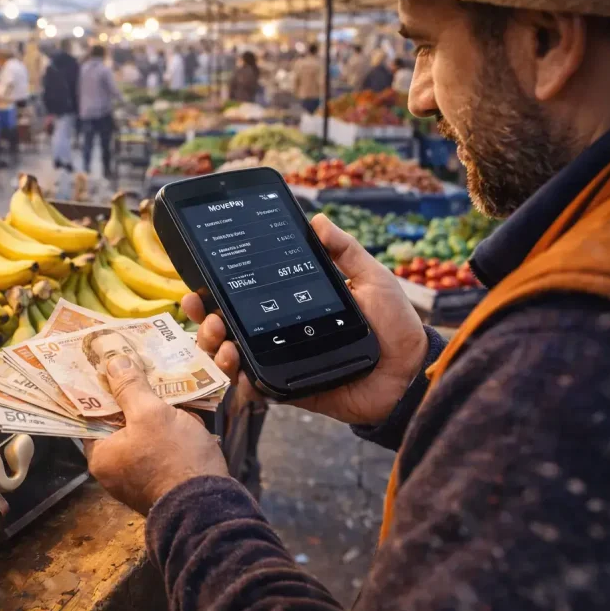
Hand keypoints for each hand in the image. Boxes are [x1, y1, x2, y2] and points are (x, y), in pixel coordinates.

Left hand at [84, 355, 228, 514]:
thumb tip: (113, 362)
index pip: (92, 413)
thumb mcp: (151, 414)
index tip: (112, 364)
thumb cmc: (174, 459)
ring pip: (143, 433)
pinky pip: (160, 447)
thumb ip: (130, 387)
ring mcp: (138, 477)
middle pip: (119, 422)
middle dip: (134, 397)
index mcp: (101, 455)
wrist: (209, 507)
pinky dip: (170, 431)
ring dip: (157, 412)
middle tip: (143, 368)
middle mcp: (114, 469)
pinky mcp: (162, 480)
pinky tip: (186, 414)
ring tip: (170, 386)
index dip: (103, 387)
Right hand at [184, 213, 426, 426]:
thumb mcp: (371, 278)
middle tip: (205, 314)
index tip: (198, 282)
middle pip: (227, 328)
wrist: (411, 371)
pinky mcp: (290, 390)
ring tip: (223, 344)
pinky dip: (241, 384)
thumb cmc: (393, 325)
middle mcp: (279, 334)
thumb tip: (318, 220)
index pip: (245, 296)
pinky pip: (256, 390)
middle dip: (205, 322)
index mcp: (291, 306)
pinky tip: (239, 374)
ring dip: (217, 351)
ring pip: (233, 359)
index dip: (216, 291)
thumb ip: (344, 250)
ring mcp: (281, 363)